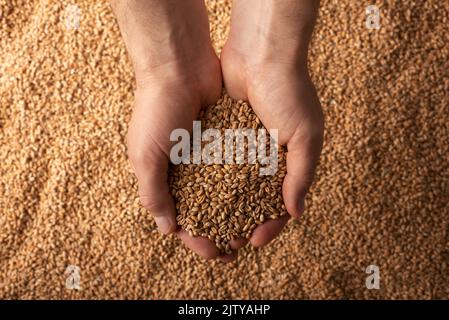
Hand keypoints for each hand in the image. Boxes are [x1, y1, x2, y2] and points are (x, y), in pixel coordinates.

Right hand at [112, 0, 230, 259]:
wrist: (178, 66)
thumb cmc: (155, 110)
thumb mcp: (145, 155)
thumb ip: (154, 193)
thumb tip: (167, 229)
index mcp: (162, 176)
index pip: (180, 217)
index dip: (196, 238)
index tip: (215, 253)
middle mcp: (185, 168)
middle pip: (205, 209)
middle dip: (219, 229)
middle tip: (237, 247)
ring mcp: (206, 154)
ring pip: (224, 191)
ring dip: (236, 210)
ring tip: (253, 227)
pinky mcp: (224, 139)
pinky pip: (236, 166)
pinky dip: (245, 182)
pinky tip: (260, 197)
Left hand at [220, 0, 323, 247]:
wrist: (262, 54)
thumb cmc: (290, 92)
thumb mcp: (306, 136)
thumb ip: (301, 175)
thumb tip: (295, 212)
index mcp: (289, 161)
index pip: (280, 203)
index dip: (270, 225)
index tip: (255, 241)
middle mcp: (265, 158)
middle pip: (253, 200)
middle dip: (242, 222)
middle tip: (229, 242)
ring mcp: (244, 148)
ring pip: (232, 187)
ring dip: (223, 208)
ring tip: (210, 227)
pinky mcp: (224, 135)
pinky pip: (216, 164)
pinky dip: (210, 183)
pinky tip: (198, 199)